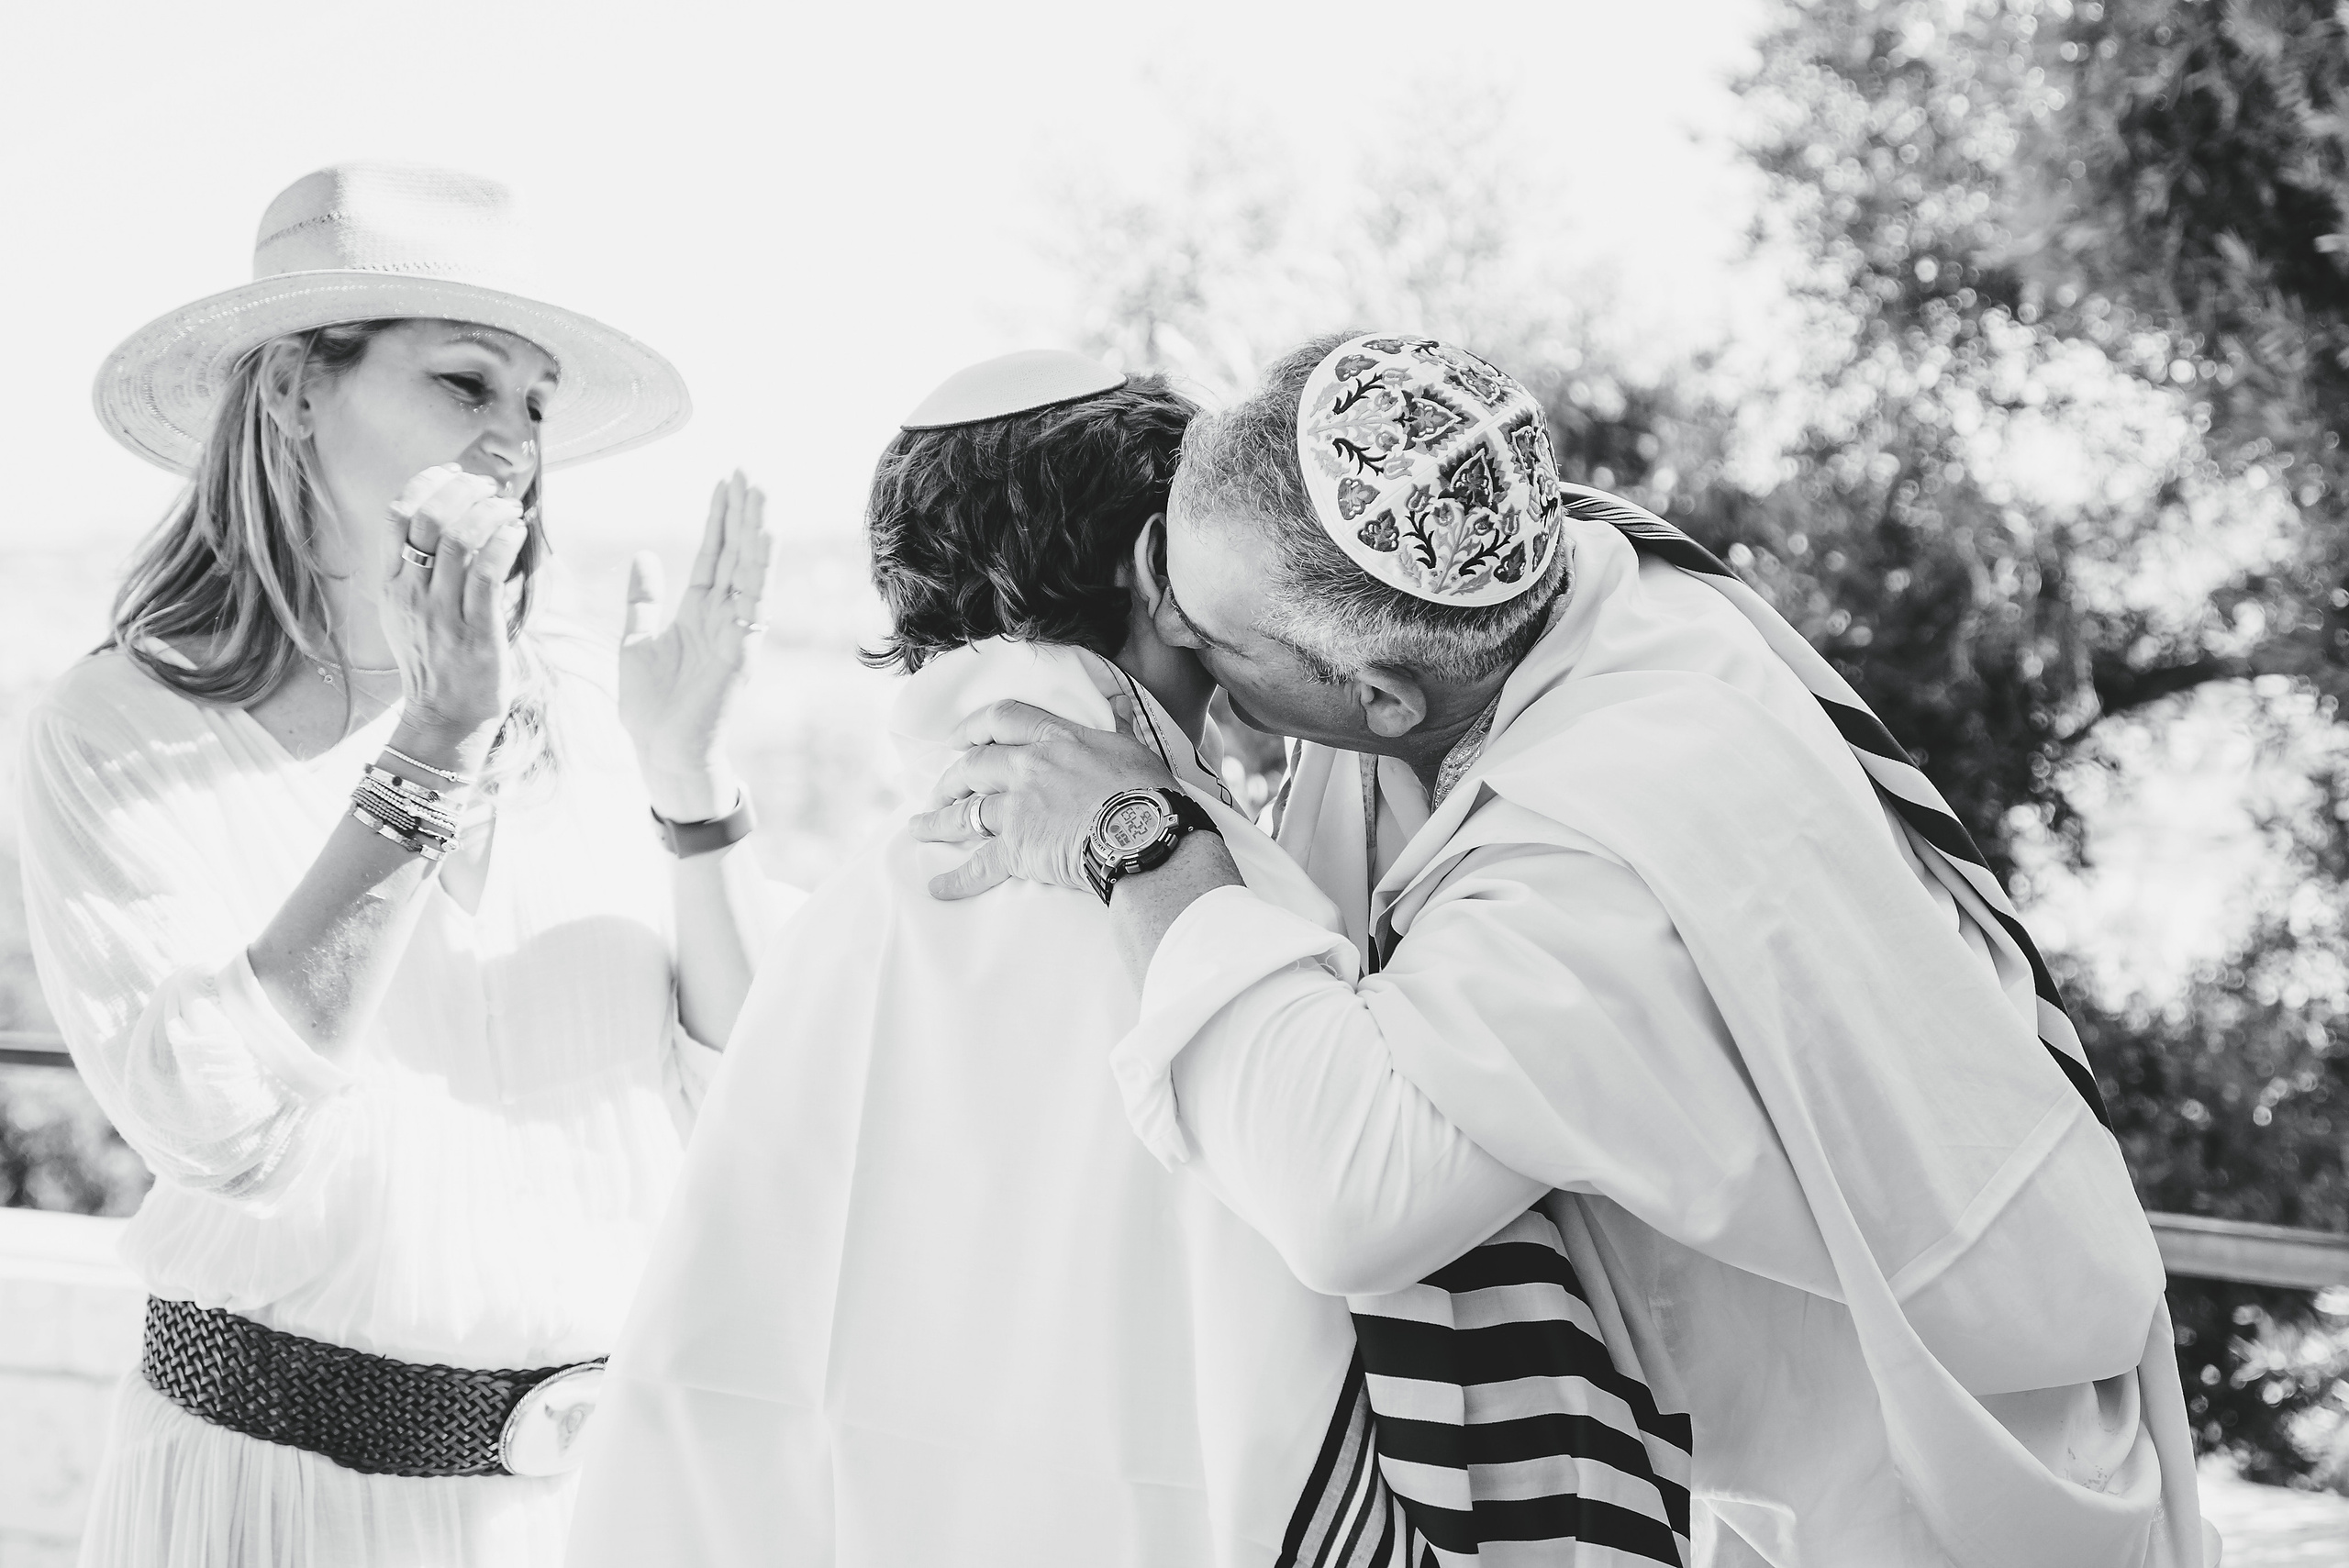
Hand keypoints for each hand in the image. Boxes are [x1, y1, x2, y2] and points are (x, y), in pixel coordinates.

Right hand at [382, 467, 528, 755]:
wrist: (444, 716)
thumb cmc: (435, 661)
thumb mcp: (409, 613)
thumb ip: (418, 572)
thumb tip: (451, 524)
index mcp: (391, 585)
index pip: (396, 515)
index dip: (426, 484)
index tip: (453, 474)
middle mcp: (411, 594)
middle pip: (428, 518)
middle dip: (462, 490)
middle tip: (488, 486)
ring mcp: (442, 612)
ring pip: (459, 539)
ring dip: (489, 511)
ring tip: (509, 507)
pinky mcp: (475, 630)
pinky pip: (488, 572)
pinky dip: (504, 541)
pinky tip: (517, 531)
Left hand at [619, 472, 772, 819]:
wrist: (661, 752)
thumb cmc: (651, 707)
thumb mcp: (637, 639)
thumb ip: (644, 598)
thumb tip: (646, 557)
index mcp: (698, 613)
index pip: (714, 554)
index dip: (719, 518)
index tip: (727, 482)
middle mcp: (723, 617)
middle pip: (736, 553)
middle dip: (742, 512)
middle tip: (749, 471)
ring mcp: (736, 631)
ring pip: (750, 570)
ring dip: (756, 529)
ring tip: (760, 490)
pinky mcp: (742, 649)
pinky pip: (755, 601)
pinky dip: (762, 568)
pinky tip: (766, 536)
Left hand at [908, 700, 1179, 898]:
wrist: (1143, 832)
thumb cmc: (1147, 792)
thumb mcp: (1134, 749)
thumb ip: (1120, 725)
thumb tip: (1121, 702)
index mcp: (1056, 740)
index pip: (1004, 718)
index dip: (974, 726)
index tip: (957, 737)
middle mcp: (1028, 768)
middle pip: (973, 765)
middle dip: (951, 778)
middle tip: (939, 790)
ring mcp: (1018, 808)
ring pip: (965, 812)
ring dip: (938, 821)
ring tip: (920, 828)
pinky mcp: (1017, 849)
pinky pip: (979, 866)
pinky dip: (956, 879)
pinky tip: (938, 887)